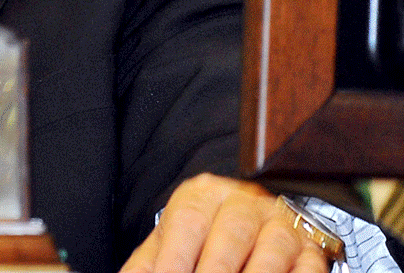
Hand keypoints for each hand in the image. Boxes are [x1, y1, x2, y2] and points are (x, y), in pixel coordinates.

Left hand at [121, 174, 331, 272]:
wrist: (246, 222)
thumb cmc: (199, 239)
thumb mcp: (169, 243)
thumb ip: (148, 264)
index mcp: (202, 194)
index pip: (188, 222)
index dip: (176, 258)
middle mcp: (244, 201)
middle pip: (231, 234)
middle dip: (216, 271)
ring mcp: (281, 223)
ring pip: (272, 249)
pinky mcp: (312, 249)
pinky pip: (309, 267)